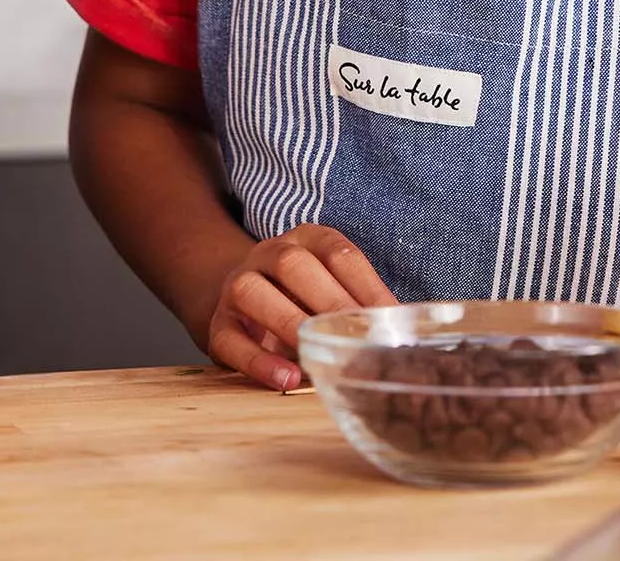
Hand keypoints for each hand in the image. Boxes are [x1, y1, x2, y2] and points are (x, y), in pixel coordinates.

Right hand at [203, 225, 397, 390]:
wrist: (238, 300)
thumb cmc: (300, 296)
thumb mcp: (328, 285)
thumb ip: (357, 300)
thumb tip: (402, 325)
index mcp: (306, 240)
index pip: (339, 253)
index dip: (366, 285)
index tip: (391, 319)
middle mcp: (269, 254)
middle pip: (295, 266)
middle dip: (330, 301)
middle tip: (358, 337)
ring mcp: (238, 286)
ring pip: (254, 293)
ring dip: (289, 324)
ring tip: (316, 354)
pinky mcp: (217, 324)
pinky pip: (231, 340)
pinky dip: (259, 362)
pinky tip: (287, 379)